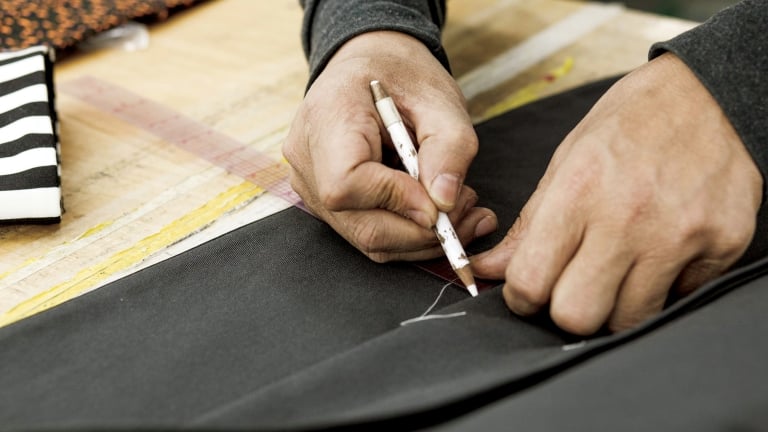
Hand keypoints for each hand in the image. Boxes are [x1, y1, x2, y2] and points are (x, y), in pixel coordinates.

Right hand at [283, 31, 496, 261]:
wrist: (370, 66)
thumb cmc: (402, 76)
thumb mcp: (440, 99)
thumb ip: (449, 149)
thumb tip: (443, 203)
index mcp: (327, 118)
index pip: (347, 183)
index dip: (397, 200)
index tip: (441, 199)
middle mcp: (307, 159)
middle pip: (359, 223)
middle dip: (422, 231)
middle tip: (469, 213)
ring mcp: (310, 186)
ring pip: (366, 238)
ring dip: (421, 237)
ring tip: (461, 211)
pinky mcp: (325, 203)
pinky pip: (367, 231)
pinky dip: (408, 232)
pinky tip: (438, 213)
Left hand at [472, 53, 762, 334]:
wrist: (709, 94)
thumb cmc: (630, 124)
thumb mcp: (566, 160)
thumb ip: (529, 224)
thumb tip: (490, 269)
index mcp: (578, 191)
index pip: (530, 280)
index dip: (521, 298)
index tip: (529, 293)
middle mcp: (626, 218)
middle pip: (577, 316)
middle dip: (566, 312)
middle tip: (573, 288)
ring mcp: (678, 235)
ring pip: (628, 320)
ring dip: (615, 306)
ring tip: (619, 271)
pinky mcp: (722, 245)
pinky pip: (679, 299)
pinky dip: (664, 288)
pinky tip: (662, 253)